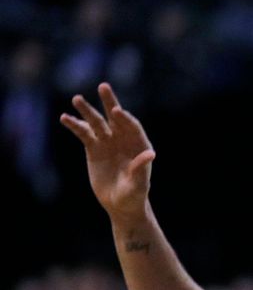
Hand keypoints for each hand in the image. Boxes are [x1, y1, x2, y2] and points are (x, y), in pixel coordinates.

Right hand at [60, 83, 155, 221]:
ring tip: (76, 98)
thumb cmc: (134, 194)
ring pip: (97, 123)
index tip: (116, 110)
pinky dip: (75, 126)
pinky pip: (83, 134)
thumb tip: (150, 154)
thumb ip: (141, 169)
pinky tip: (65, 118)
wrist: (121, 203)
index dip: (125, 118)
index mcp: (139, 144)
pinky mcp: (94, 149)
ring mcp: (108, 142)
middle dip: (109, 102)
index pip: (132, 127)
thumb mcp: (138, 184)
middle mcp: (124, 139)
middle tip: (103, 86)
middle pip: (116, 118)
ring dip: (87, 111)